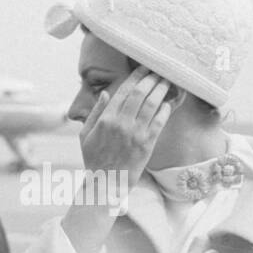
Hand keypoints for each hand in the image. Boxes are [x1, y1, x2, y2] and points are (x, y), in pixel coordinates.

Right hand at [61, 68, 178, 252]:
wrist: (106, 183)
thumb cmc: (94, 159)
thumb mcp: (85, 134)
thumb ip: (95, 112)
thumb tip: (104, 93)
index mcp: (106, 119)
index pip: (123, 91)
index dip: (135, 77)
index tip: (143, 68)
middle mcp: (121, 123)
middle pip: (140, 93)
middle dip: (151, 79)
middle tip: (159, 71)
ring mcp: (135, 134)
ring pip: (151, 105)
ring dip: (160, 90)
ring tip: (166, 82)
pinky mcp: (147, 144)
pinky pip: (159, 122)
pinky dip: (165, 110)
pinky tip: (168, 103)